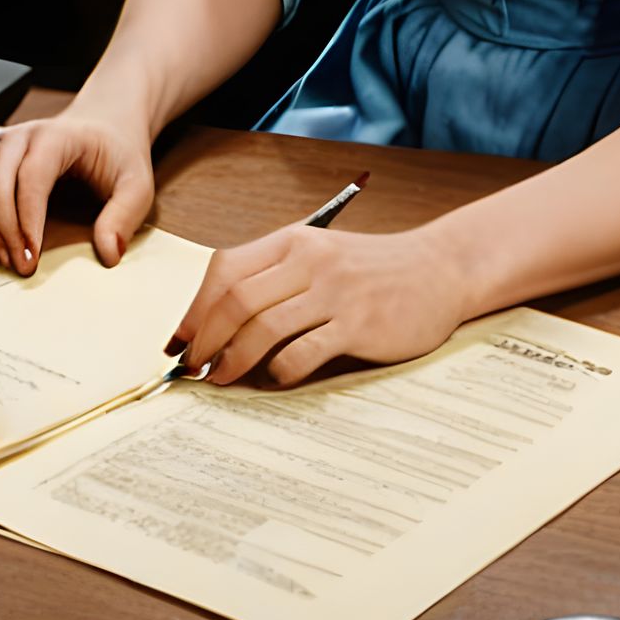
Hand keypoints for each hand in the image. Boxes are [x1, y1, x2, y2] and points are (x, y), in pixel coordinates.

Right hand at [0, 107, 153, 272]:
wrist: (104, 126)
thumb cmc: (117, 154)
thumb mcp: (137, 182)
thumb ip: (125, 215)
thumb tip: (108, 252)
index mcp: (57, 136)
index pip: (32, 176)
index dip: (27, 219)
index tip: (32, 256)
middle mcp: (21, 137)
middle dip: (1, 229)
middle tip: (18, 265)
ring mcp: (0, 149)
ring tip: (1, 259)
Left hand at [173, 223, 470, 388]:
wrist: (440, 269)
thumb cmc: (372, 268)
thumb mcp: (320, 256)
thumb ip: (275, 279)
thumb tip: (215, 323)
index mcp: (295, 241)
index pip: (226, 269)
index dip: (195, 308)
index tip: (180, 340)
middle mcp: (311, 261)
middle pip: (237, 300)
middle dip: (204, 339)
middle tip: (191, 367)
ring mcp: (336, 292)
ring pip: (263, 327)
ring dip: (232, 360)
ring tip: (221, 378)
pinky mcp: (359, 324)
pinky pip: (303, 352)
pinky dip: (279, 370)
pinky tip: (276, 377)